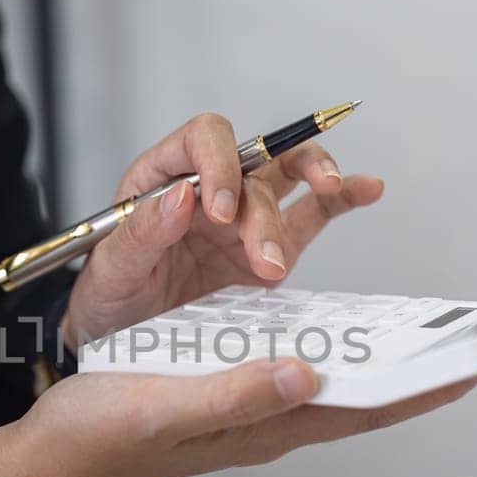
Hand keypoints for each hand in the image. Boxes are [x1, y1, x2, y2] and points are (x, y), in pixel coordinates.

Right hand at [0, 360, 476, 476]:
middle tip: (470, 345)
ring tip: (424, 336)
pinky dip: (331, 352)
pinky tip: (335, 331)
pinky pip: (295, 371)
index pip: (364, 408)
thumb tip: (311, 372)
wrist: (54, 452)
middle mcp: (267, 420)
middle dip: (419, 375)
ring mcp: (249, 410)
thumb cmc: (104, 431)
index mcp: (264, 426)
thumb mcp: (170, 406)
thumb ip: (239, 394)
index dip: (424, 389)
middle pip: (363, 399)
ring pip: (334, 386)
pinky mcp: (227, 393)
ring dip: (380, 364)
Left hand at [61, 113, 385, 343]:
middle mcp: (209, 186)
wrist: (120, 337)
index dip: (219, 164)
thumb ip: (141, 232)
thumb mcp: (110, 269)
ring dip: (316, 180)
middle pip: (254, 168)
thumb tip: (181, 195)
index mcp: (164, 176)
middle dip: (262, 212)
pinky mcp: (269, 245)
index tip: (218, 211)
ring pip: (290, 175)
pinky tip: (368, 189)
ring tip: (333, 188)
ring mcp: (243, 214)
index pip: (204, 139)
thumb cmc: (108, 296)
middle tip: (262, 258)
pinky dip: (343, 198)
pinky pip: (314, 211)